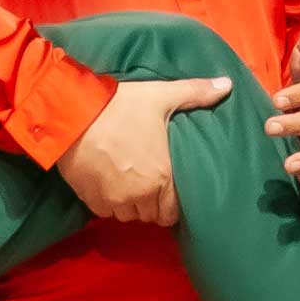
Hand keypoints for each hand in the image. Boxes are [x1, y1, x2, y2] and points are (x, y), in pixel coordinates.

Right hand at [54, 76, 230, 225]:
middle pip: (150, 215)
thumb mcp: (160, 95)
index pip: (172, 212)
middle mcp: (138, 196)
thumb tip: (228, 84)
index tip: (167, 186)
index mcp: (161, 177)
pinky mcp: (90, 200)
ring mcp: (112, 200)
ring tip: (129, 182)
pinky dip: (109, 202)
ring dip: (130, 204)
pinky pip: (105, 212)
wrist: (71, 113)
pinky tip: (109, 183)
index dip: (171, 201)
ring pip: (128, 215)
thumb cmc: (119, 105)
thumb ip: (196, 93)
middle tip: (148, 181)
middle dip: (151, 202)